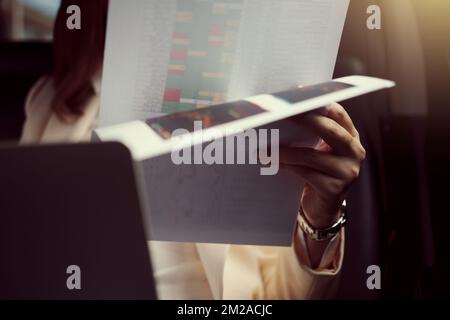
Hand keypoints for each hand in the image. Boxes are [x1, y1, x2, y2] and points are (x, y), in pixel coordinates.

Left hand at [280, 103, 365, 228]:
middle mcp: (355, 152)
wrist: (321, 209)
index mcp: (352, 137)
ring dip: (284, 151)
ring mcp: (347, 172)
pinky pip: (305, 173)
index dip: (319, 103)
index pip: (338, 114)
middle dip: (303, 119)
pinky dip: (286, 166)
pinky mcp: (335, 189)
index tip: (297, 95)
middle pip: (329, 130)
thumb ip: (311, 134)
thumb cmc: (316, 173)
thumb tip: (283, 112)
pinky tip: (272, 164)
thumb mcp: (319, 151)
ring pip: (311, 155)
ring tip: (264, 148)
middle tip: (280, 113)